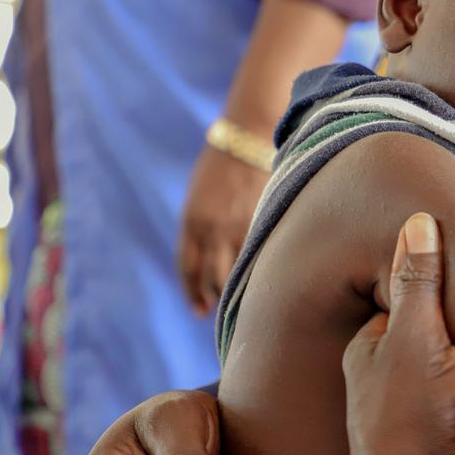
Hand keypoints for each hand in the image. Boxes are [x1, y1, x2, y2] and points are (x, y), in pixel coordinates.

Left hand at [178, 145, 269, 315]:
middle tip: (220, 314)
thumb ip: (200, 227)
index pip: (188, 269)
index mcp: (191, 222)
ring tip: (244, 304)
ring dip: (238, 291)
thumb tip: (211, 258)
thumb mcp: (200, 198)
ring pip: (237, 272)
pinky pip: (259, 256)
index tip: (198, 310)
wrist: (246, 139)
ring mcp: (240, 227)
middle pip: (212, 279)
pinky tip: (266, 281)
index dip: (192, 293)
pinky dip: (260, 271)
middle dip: (214, 299)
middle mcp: (212, 230)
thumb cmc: (220, 166)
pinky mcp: (263, 221)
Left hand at [343, 213, 454, 454]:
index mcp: (370, 347)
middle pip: (436, 332)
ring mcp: (412, 412)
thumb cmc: (415, 422)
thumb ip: (419, 280)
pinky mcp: (440, 440)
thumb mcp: (418, 336)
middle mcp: (383, 379)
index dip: (448, 288)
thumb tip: (416, 219)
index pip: (413, 296)